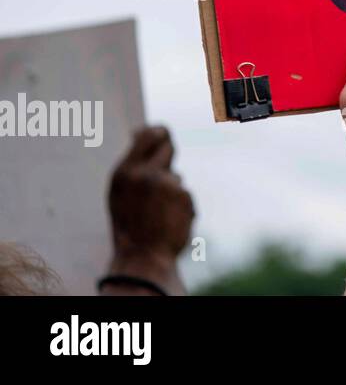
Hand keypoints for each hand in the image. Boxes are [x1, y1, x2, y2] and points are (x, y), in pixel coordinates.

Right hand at [103, 126, 194, 294]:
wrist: (142, 256)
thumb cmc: (129, 225)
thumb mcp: (121, 192)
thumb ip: (133, 164)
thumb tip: (144, 130)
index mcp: (124, 172)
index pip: (147, 136)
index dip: (158, 131)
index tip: (161, 132)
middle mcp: (144, 173)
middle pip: (168, 146)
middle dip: (169, 157)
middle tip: (162, 177)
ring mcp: (165, 183)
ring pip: (175, 177)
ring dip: (171, 190)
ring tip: (158, 212)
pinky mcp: (183, 195)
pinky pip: (184, 194)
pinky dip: (181, 205)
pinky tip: (169, 220)